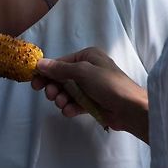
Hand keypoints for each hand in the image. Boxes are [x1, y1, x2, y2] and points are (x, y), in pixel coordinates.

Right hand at [31, 47, 148, 142]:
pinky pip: (76, 102)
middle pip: (62, 78)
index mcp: (87, 56)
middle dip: (54, 87)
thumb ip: (59, 69)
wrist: (132, 109)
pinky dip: (70, 107)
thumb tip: (39, 63)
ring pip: (67, 91)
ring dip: (62, 98)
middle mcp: (88, 69)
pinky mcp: (93, 102)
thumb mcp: (82, 72)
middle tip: (50, 95)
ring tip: (62, 104)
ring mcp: (90, 86)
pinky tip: (69, 111)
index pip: (61, 63)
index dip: (46, 72)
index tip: (35, 83)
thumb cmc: (108, 84)